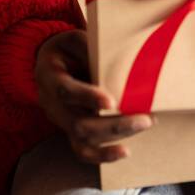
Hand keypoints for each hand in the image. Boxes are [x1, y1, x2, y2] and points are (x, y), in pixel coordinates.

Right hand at [34, 29, 153, 163]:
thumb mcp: (75, 39)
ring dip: (115, 138)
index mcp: (49, 76)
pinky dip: (103, 155)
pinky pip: (83, 150)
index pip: (65, 91)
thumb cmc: (67, 49)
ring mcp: (60, 121)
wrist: (51, 63)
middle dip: (114, 125)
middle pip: (78, 124)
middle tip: (145, 119)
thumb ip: (91, 49)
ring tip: (144, 125)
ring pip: (83, 140)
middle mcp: (51, 104)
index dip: (87, 97)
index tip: (112, 102)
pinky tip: (125, 152)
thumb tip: (122, 56)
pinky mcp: (70, 131)